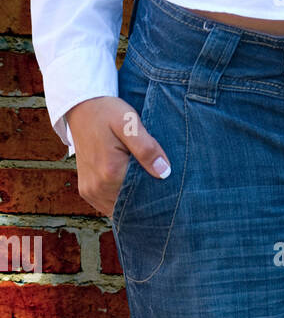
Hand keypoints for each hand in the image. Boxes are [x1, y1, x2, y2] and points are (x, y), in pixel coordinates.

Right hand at [66, 96, 170, 217]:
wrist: (81, 108)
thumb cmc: (108, 113)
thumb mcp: (130, 123)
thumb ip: (147, 148)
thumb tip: (164, 172)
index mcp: (110, 173)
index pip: (142, 197)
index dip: (156, 195)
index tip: (168, 188)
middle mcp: (97, 188)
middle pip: (131, 206)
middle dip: (146, 199)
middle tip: (159, 185)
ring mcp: (90, 192)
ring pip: (120, 209)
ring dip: (132, 201)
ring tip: (143, 182)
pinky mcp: (87, 192)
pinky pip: (109, 206)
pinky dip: (120, 200)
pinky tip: (130, 186)